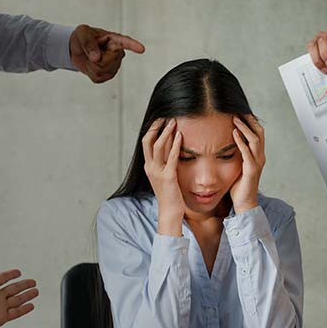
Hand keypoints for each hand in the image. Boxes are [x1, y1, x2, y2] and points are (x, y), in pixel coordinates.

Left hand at [0, 232, 39, 327]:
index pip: (2, 278)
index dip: (11, 275)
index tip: (18, 272)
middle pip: (13, 288)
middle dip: (23, 285)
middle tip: (33, 282)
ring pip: (17, 299)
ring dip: (27, 295)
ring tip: (36, 291)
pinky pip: (15, 313)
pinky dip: (24, 309)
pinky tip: (31, 305)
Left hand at [69, 24, 144, 82]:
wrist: (77, 49)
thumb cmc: (82, 37)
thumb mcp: (82, 33)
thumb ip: (89, 43)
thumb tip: (96, 57)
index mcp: (113, 39)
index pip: (125, 42)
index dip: (133, 45)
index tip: (141, 49)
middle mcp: (116, 52)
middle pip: (110, 61)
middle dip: (96, 59)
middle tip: (90, 52)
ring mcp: (114, 64)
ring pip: (104, 71)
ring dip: (92, 66)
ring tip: (91, 58)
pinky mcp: (107, 74)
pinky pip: (99, 78)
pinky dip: (91, 73)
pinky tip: (91, 66)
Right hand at [143, 118, 184, 235]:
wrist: (169, 211)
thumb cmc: (170, 194)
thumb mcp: (164, 176)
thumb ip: (165, 163)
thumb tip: (171, 149)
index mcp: (148, 166)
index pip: (146, 143)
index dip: (151, 130)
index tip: (160, 120)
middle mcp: (150, 167)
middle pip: (148, 141)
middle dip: (156, 127)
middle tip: (166, 116)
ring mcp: (157, 172)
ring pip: (158, 146)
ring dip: (166, 132)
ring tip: (174, 121)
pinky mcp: (168, 177)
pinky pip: (171, 157)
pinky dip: (176, 145)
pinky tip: (180, 136)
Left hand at [229, 115, 264, 212]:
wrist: (244, 203)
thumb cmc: (239, 186)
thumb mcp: (237, 166)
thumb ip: (235, 155)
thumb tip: (224, 143)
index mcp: (257, 155)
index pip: (258, 133)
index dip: (251, 121)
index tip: (240, 112)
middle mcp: (260, 157)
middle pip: (259, 132)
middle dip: (250, 120)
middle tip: (239, 111)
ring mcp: (257, 163)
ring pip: (255, 139)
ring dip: (245, 128)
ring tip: (235, 119)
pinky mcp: (251, 170)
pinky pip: (247, 152)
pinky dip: (241, 141)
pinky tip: (234, 133)